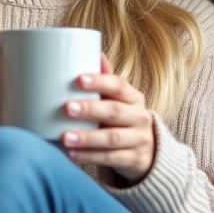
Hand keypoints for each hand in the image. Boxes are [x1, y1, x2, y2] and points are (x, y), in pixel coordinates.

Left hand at [61, 55, 155, 183]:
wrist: (148, 152)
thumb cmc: (124, 120)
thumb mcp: (119, 100)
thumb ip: (106, 81)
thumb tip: (95, 52)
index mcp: (134, 98)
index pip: (119, 86)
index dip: (100, 82)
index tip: (78, 79)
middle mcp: (140, 117)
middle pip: (115, 112)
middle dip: (91, 110)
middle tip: (67, 108)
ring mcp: (139, 140)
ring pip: (112, 139)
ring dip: (87, 138)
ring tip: (65, 137)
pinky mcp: (134, 160)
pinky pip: (111, 159)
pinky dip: (90, 157)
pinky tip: (72, 154)